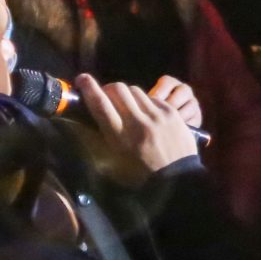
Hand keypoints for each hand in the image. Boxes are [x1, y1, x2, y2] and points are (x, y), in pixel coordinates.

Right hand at [75, 74, 196, 176]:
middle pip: (117, 89)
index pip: (100, 103)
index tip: (82, 79)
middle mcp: (137, 122)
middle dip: (108, 88)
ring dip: (126, 94)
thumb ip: (99, 140)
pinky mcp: (171, 113)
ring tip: (126, 104)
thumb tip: (84, 121)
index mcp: (120, 137)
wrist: (178, 180)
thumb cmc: (141, 176)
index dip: (88, 87)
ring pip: (134, 90)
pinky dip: (144, 101)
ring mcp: (156, 116)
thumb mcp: (113, 163)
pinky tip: (145, 112)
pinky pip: (152, 97)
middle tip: (106, 95)